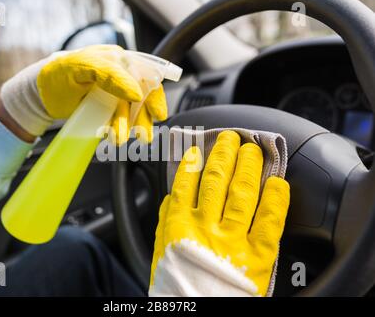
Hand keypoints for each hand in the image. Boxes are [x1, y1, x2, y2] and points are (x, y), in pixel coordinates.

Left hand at [0, 45, 167, 143]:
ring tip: (119, 138)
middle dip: (144, 117)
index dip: (154, 95)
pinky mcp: (107, 112)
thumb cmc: (58, 74)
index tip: (157, 113)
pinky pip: (119, 122)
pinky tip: (112, 136)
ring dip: (130, 127)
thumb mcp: (80, 66)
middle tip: (144, 135)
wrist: (40, 95)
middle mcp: (120, 78)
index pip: (146, 76)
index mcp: (117, 62)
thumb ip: (109, 74)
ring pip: (131, 113)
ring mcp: (114, 96)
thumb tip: (136, 91)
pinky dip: (118, 130)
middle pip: (143, 98)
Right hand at [150, 131, 289, 296]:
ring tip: (252, 150)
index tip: (199, 148)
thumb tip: (174, 194)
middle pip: (217, 180)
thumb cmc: (179, 287)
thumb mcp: (162, 253)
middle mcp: (206, 228)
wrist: (197, 314)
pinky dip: (275, 199)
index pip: (187, 182)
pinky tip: (277, 182)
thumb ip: (166, 221)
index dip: (194, 161)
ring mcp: (233, 240)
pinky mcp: (258, 257)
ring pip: (242, 192)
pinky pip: (269, 221)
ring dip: (248, 166)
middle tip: (231, 139)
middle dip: (224, 154)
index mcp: (180, 226)